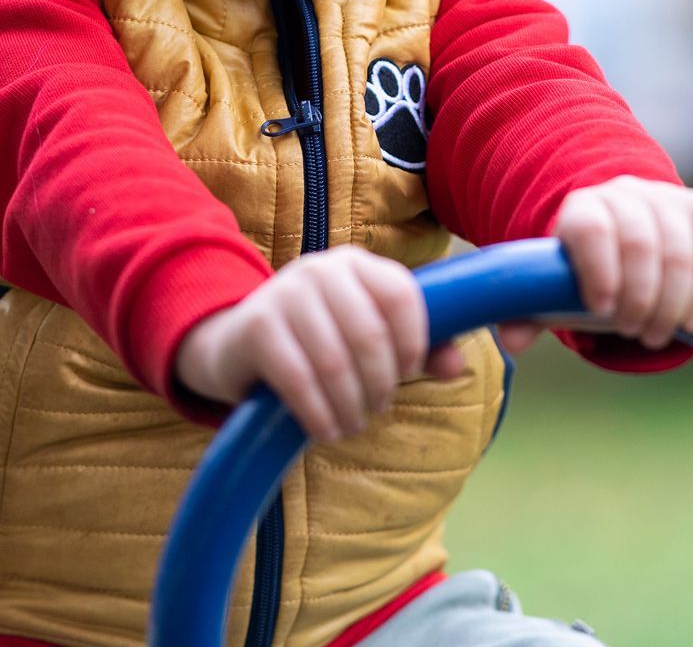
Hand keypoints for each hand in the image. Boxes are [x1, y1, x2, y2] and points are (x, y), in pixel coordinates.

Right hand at [174, 245, 465, 442]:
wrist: (236, 342)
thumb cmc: (318, 340)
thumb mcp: (367, 337)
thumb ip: (419, 349)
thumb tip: (456, 366)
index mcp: (357, 264)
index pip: (401, 295)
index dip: (413, 342)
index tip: (406, 374)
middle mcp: (321, 269)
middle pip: (370, 333)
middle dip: (380, 383)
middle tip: (377, 409)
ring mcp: (285, 293)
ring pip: (335, 360)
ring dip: (349, 404)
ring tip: (351, 424)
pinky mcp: (257, 325)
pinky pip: (298, 378)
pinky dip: (319, 412)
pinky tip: (325, 429)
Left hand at [507, 176, 692, 352]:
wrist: (623, 237)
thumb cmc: (585, 273)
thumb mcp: (555, 293)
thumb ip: (529, 313)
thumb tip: (512, 341)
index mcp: (581, 208)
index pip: (591, 228)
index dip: (599, 269)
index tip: (602, 311)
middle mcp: (624, 193)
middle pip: (640, 241)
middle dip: (640, 296)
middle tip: (634, 333)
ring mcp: (666, 198)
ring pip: (680, 248)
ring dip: (674, 301)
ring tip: (658, 335)